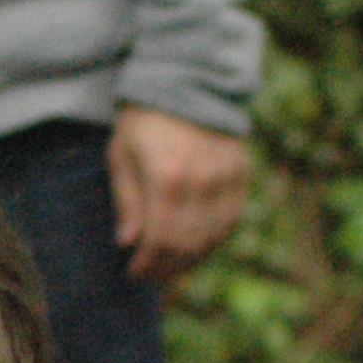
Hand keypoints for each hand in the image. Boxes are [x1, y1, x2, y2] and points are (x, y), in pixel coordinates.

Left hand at [108, 104, 248, 286]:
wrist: (187, 85)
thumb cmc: (143, 124)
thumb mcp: (121, 158)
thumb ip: (127, 202)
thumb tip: (128, 243)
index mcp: (166, 176)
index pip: (159, 239)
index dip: (146, 263)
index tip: (133, 273)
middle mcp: (202, 180)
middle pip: (187, 244)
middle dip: (166, 268)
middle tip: (149, 277)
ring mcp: (226, 178)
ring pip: (212, 237)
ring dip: (190, 259)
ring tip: (169, 268)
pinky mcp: (241, 174)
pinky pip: (230, 220)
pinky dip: (213, 240)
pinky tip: (195, 248)